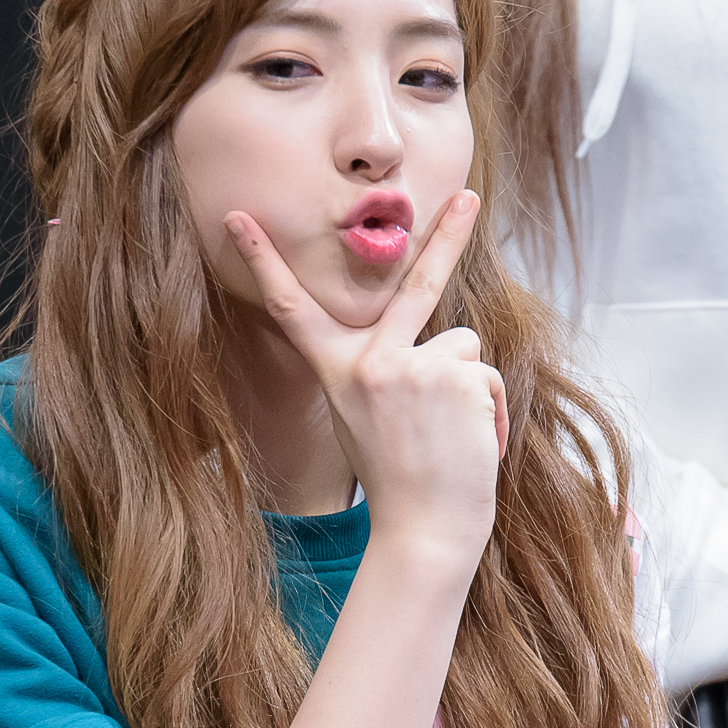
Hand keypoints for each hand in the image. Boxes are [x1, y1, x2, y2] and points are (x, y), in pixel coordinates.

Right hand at [223, 191, 507, 563]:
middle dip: (447, 236)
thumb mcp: (367, 419)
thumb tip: (438, 340)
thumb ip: (384, 371)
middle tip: (470, 197)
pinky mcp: (452, 376)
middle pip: (414, 284)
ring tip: (451, 435)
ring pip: (461, 346)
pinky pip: (485, 377)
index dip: (264, 262)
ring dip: (466, 387)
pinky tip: (472, 445)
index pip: (293, 310)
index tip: (239, 219)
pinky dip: (488, 411)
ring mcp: (410, 365)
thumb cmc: (397, 480)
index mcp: (338, 373)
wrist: (424, 531)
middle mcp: (368, 363)